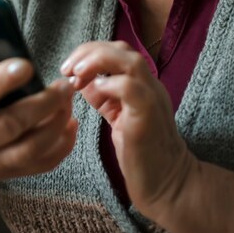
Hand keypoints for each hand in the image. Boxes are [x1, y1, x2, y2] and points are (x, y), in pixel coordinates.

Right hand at [0, 21, 76, 191]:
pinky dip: (61, 146)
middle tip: (63, 84)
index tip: (26, 65)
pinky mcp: (7, 175)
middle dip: (42, 103)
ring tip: (69, 99)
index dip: (1, 82)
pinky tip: (71, 123)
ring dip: (56, 123)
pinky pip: (41, 165)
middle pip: (11, 125)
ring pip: (30, 149)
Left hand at [61, 40, 195, 217]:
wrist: (166, 184)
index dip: (90, 52)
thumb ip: (102, 95)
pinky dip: (110, 83)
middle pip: (122, 49)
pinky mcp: (147, 115)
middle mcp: (150, 85)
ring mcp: (152, 97)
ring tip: (76, 74)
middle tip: (67, 68)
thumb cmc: (141, 152)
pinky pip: (131, 88)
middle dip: (89, 52)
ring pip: (130, 61)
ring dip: (97, 61)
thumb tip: (79, 78)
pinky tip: (94, 91)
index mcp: (142, 83)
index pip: (117, 50)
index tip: (68, 68)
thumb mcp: (116, 115)